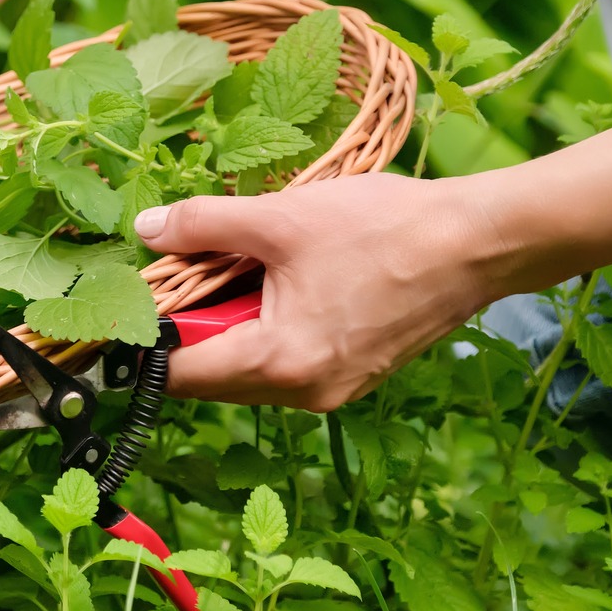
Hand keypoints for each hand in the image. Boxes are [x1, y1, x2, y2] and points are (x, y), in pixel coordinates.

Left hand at [134, 174, 501, 411]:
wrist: (477, 243)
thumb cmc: (383, 228)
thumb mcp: (280, 217)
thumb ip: (203, 225)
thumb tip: (145, 234)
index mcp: (280, 364)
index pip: (181, 374)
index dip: (147, 338)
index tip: (134, 298)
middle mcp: (304, 393)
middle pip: (214, 373)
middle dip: (191, 323)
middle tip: (187, 264)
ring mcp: (334, 388)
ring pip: (250, 365)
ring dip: (232, 321)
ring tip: (241, 263)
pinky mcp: (355, 372)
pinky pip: (288, 359)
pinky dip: (269, 324)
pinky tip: (281, 277)